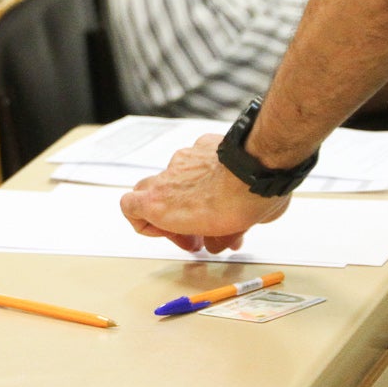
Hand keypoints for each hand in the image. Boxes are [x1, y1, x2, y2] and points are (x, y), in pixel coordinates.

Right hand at [120, 134, 291, 252]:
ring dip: (193, 193)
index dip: (149, 226)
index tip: (176, 236)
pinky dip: (208, 170)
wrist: (257, 171)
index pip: (130, 208)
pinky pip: (198, 157)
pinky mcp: (203, 144)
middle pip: (150, 191)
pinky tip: (229, 181)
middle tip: (196, 228)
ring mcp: (184, 158)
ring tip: (222, 207)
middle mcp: (166, 177)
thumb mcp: (224, 237)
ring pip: (178, 176)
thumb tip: (217, 241)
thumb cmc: (236, 205)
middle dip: (171, 212)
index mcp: (159, 203)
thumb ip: (214, 239)